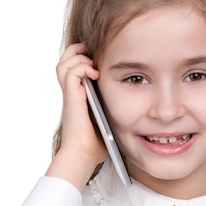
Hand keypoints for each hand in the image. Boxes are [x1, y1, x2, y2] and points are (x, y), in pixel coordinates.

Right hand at [45, 43, 107, 188]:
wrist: (84, 154)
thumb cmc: (98, 143)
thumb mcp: (111, 118)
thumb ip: (117, 107)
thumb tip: (141, 107)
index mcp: (79, 95)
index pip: (75, 67)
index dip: (85, 57)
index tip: (101, 58)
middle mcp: (72, 92)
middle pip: (66, 60)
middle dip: (78, 51)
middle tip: (93, 52)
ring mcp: (70, 94)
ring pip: (64, 63)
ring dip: (79, 57)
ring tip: (93, 62)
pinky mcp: (71, 98)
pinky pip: (71, 72)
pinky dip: (83, 67)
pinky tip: (96, 74)